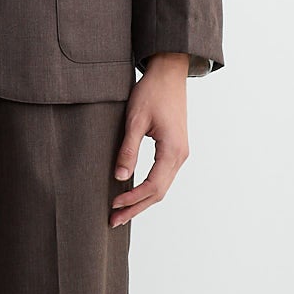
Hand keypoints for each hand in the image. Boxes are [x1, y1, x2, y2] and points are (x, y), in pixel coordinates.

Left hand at [110, 54, 189, 226]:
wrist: (169, 73)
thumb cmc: (152, 92)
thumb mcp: (135, 119)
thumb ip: (128, 149)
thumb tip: (120, 177)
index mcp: (172, 150)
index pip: (153, 186)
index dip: (132, 199)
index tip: (113, 205)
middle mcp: (180, 155)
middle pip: (159, 192)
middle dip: (136, 208)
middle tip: (113, 220)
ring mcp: (180, 153)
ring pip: (162, 187)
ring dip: (142, 201)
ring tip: (120, 211)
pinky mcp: (175, 149)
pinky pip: (163, 176)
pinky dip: (148, 189)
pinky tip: (133, 192)